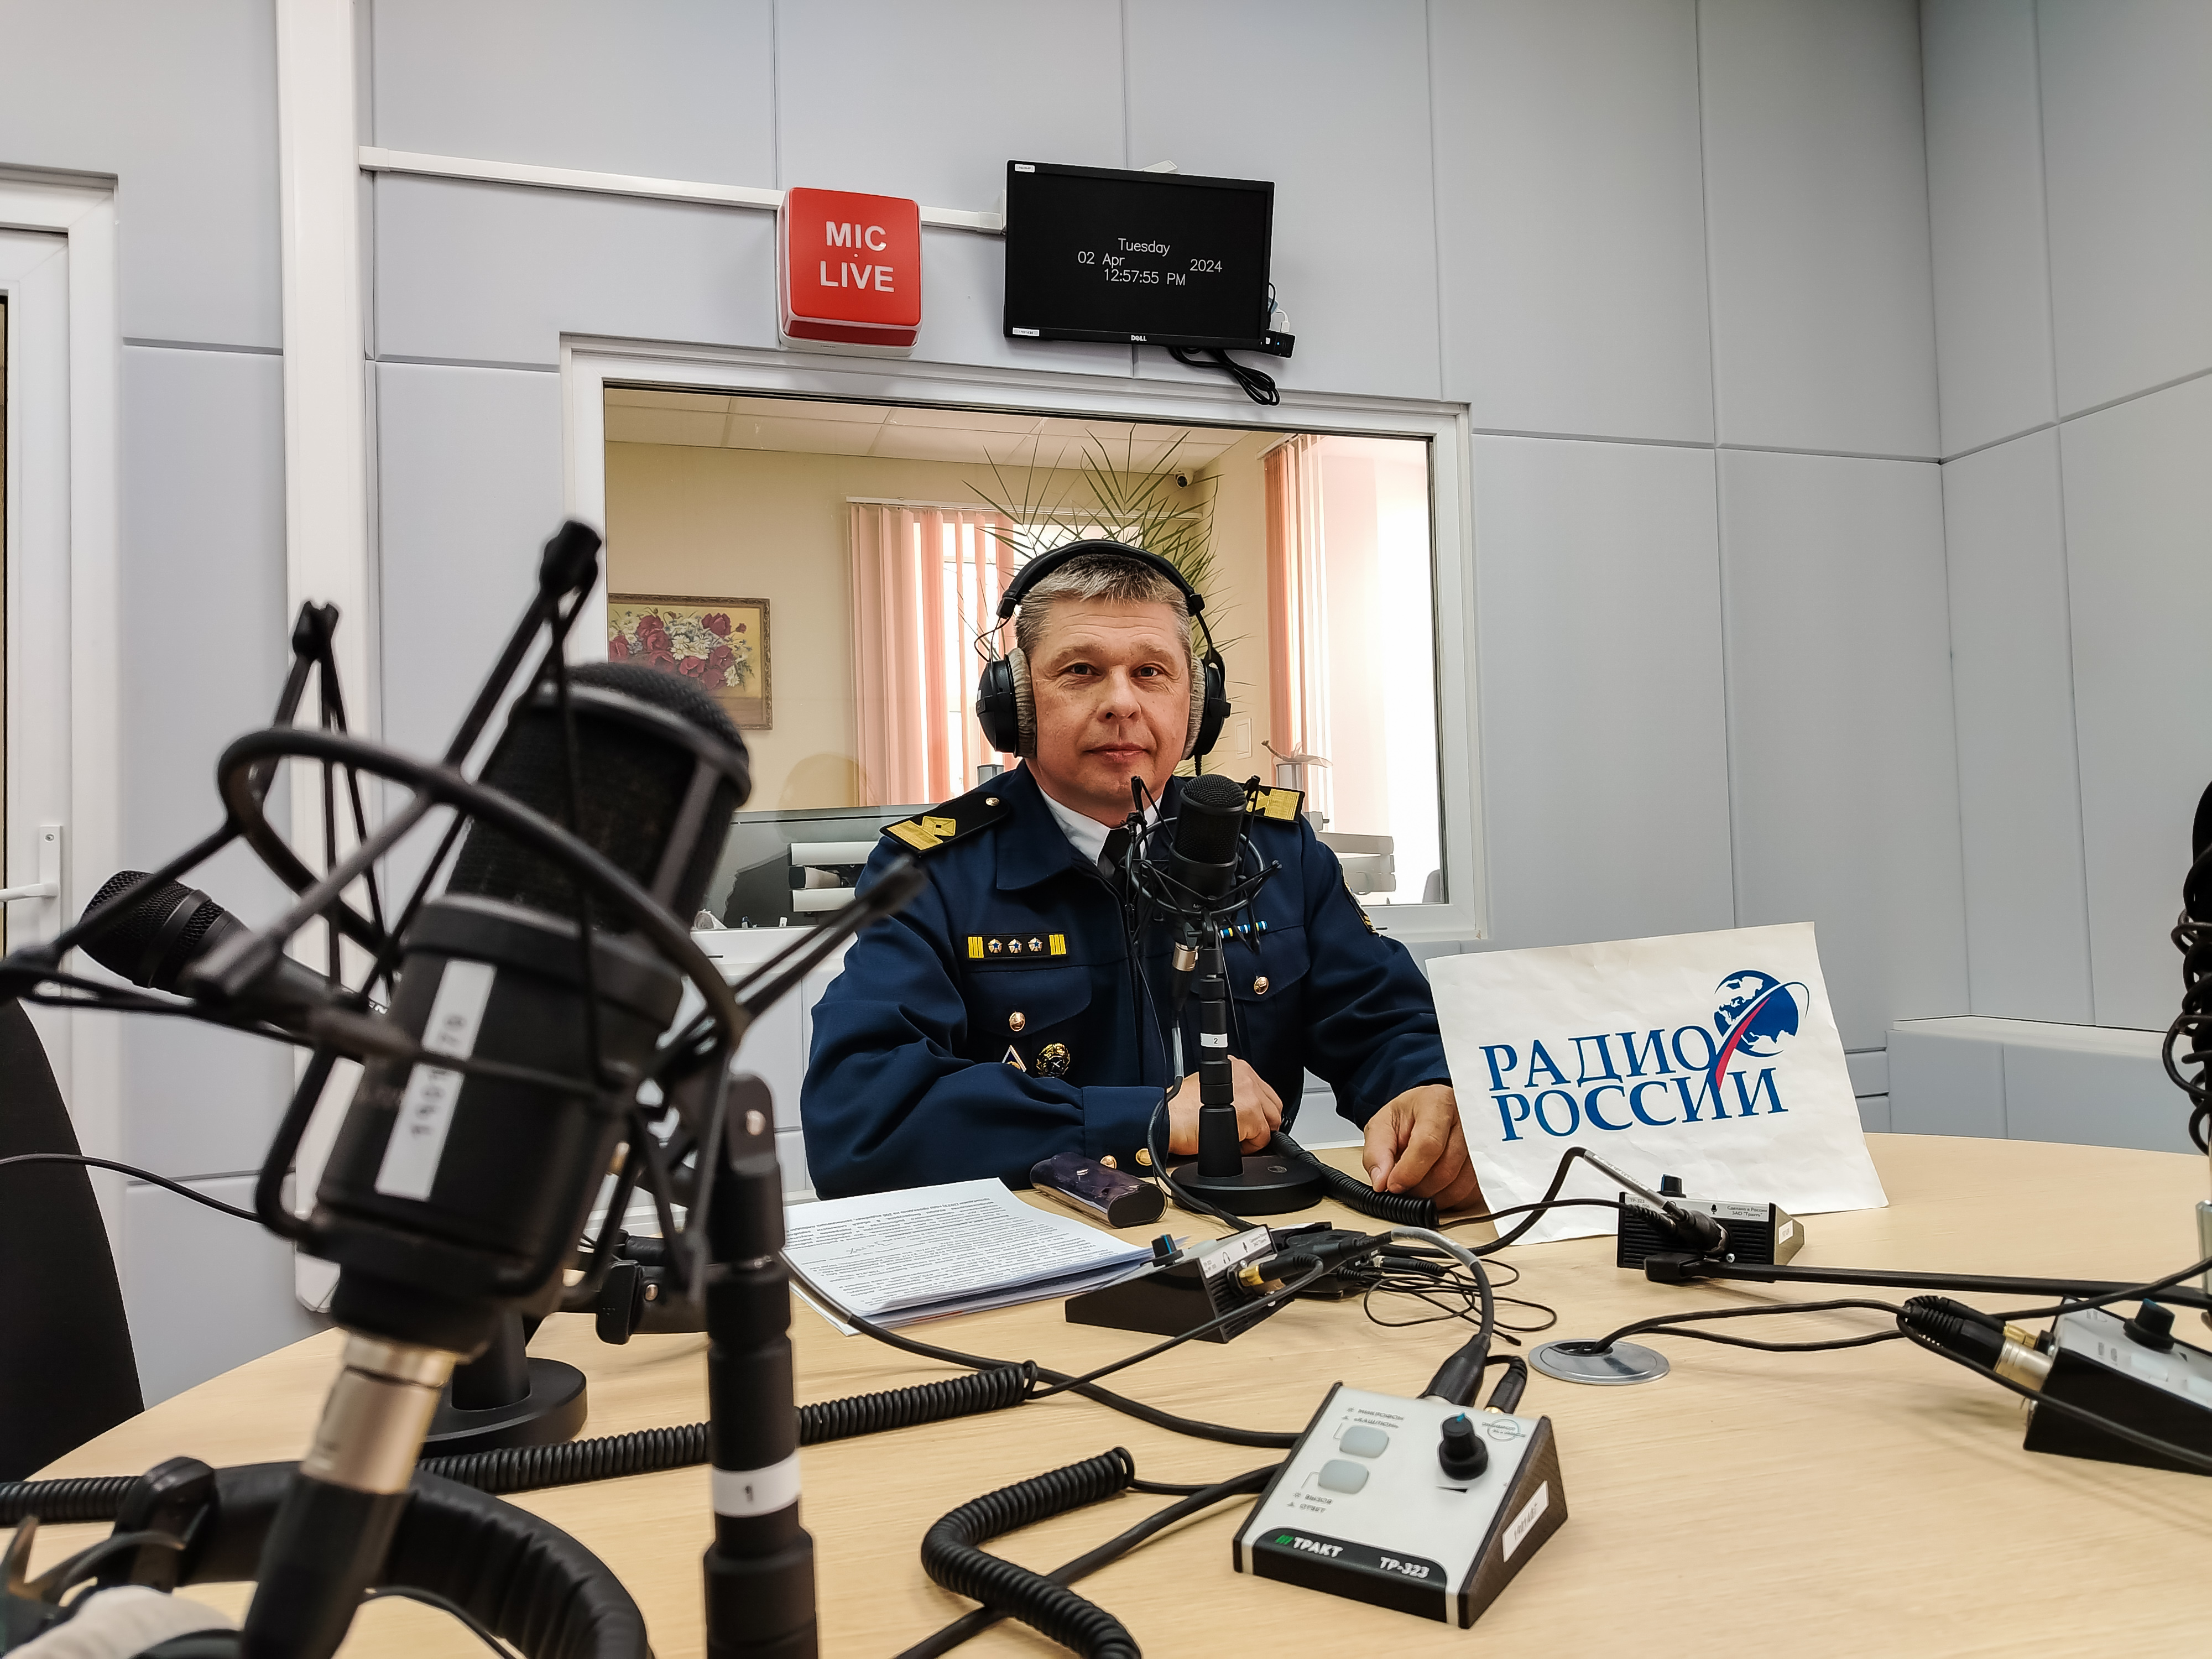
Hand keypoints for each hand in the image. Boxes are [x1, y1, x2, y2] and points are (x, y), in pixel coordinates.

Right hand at [1166, 1056, 1282, 1155]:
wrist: (1166, 1120)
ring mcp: (1249, 1093)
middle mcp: (1245, 1076)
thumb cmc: (1179, 1109)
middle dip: (1262, 1123)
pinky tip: (1232, 1142)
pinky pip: (1262, 1137)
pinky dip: (1250, 1146)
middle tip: (1244, 1133)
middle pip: (1273, 1106)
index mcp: (1236, 1067)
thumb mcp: (1210, 1089)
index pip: (1265, 1092)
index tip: (1250, 1120)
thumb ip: (1232, 1092)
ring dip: (1256, 1134)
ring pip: (1271, 1121)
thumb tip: (1246, 1109)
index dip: (1259, 1112)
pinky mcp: (1249, 1112)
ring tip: (1236, 1138)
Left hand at [1362, 1086, 1482, 1211]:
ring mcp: (1481, 1143)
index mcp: (1438, 1103)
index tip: (1393, 1185)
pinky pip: (1471, 1193)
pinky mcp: (1487, 1164)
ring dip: (1434, 1197)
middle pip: (1446, 1168)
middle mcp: (1466, 1120)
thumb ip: (1377, 1152)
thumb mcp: (1383, 1125)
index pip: (1428, 1144)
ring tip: (1417, 1188)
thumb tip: (1381, 1182)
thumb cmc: (1410, 1116)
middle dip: (1419, 1188)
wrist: (1431, 1110)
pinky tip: (1435, 1189)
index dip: (1409, 1171)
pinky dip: (1450, 1200)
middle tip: (1402, 1189)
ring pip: (1460, 1185)